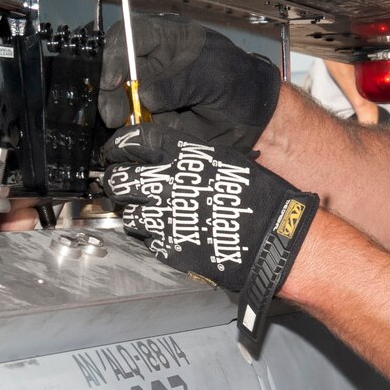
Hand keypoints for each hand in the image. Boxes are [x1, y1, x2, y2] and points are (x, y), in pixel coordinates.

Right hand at [98, 14, 281, 145]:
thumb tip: (145, 95)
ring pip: (115, 100)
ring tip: (127, 127)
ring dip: (116, 115)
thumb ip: (181, 81)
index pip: (129, 36)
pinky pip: (129, 126)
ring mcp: (145, 92)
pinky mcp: (147, 120)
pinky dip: (128, 134)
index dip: (114, 55)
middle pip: (113, 70)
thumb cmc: (238, 82)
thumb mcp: (214, 76)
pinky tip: (135, 137)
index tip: (112, 81)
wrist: (253, 117)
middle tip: (114, 115)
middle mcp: (149, 63)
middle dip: (110, 93)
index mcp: (165, 38)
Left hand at [102, 124, 314, 295]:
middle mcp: (166, 183)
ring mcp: (164, 218)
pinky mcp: (168, 246)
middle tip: (122, 184)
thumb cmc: (258, 194)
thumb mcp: (225, 159)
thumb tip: (165, 154)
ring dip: (137, 212)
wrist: (273, 236)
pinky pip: (147, 239)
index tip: (118, 152)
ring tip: (153, 213)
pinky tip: (171, 232)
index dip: (120, 147)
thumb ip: (190, 155)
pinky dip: (154, 236)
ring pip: (127, 214)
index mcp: (181, 155)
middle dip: (117, 182)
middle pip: (118, 180)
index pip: (132, 142)